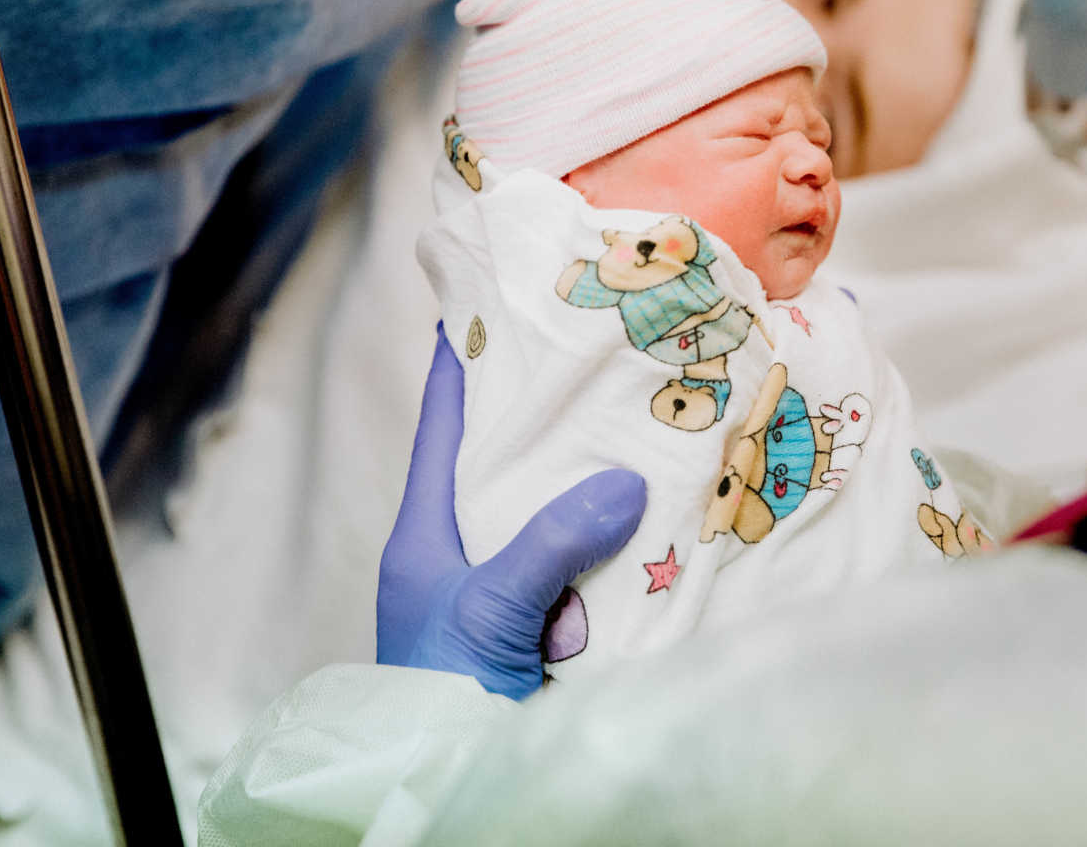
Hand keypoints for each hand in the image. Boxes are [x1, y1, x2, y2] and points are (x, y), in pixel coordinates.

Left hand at [377, 325, 646, 697]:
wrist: (449, 785)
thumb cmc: (442, 692)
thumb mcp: (487, 609)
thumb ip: (547, 543)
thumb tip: (620, 479)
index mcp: (427, 531)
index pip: (442, 426)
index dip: (459, 362)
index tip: (485, 302)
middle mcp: (466, 550)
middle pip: (506, 462)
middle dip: (546, 412)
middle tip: (598, 355)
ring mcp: (507, 588)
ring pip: (552, 512)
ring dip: (591, 478)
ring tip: (642, 420)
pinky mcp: (545, 623)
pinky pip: (584, 564)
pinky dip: (616, 541)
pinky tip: (658, 513)